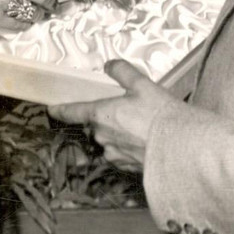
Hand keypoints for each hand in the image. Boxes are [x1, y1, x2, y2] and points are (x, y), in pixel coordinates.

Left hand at [49, 60, 177, 169]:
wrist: (181, 147)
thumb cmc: (160, 115)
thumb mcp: (142, 84)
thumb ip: (122, 72)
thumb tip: (110, 65)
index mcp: (101, 114)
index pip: (72, 112)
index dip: (61, 110)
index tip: (53, 109)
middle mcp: (102, 137)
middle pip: (93, 126)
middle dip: (102, 119)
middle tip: (120, 111)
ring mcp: (114, 154)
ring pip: (107, 142)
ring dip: (115, 135)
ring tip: (136, 127)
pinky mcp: (127, 168)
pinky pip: (120, 155)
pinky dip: (127, 148)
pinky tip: (143, 142)